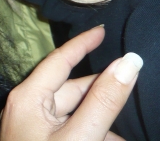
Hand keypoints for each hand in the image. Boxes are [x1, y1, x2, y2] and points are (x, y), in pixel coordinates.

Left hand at [0, 26, 141, 140]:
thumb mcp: (79, 136)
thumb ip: (103, 102)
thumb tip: (129, 63)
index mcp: (28, 97)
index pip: (60, 60)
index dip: (83, 43)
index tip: (103, 30)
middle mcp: (29, 108)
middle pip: (72, 90)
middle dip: (102, 94)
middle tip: (130, 88)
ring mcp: (34, 129)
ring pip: (77, 116)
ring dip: (101, 123)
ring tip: (121, 134)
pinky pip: (72, 132)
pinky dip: (92, 134)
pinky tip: (110, 139)